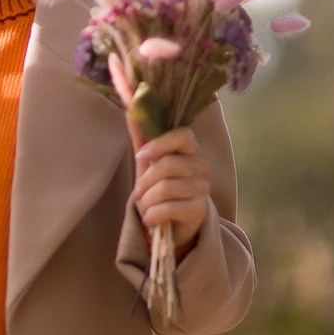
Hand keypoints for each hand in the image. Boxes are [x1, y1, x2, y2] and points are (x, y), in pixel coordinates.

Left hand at [132, 125, 210, 254]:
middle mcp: (200, 167)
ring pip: (168, 188)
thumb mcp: (147, 165)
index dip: (160, 143)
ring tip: (144, 206)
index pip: (183, 135)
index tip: (141, 156)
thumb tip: (130, 109)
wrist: (169, 225)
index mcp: (189, 150)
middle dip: (146, 180)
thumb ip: (141, 139)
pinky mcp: (201, 209)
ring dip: (147, 200)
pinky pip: (171, 208)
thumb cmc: (157, 189)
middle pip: (170, 164)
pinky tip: (150, 218)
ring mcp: (203, 188)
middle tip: (137, 192)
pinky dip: (153, 214)